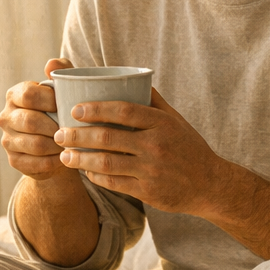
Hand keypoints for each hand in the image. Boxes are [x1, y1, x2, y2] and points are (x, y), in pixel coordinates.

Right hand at [0, 58, 74, 180]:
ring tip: (71, 143)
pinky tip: (65, 157)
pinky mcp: (14, 160)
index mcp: (15, 95)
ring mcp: (7, 140)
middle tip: (73, 129)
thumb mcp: (64, 89)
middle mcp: (6, 116)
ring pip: (35, 145)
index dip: (51, 101)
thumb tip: (50, 65)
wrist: (57, 144)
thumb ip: (61, 71)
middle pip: (30, 122)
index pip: (29, 95)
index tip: (68, 106)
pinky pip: (36, 164)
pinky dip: (55, 161)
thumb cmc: (61, 111)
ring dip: (57, 145)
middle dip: (56, 126)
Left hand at [52, 88, 223, 212]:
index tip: (75, 109)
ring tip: (63, 155)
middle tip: (59, 133)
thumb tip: (129, 77)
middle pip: (109, 138)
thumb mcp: (176, 119)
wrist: (211, 184)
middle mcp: (156, 146)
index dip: (96, 109)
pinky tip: (85, 171)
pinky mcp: (148, 192)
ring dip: (80, 159)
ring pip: (107, 164)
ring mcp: (152, 170)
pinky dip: (96, 176)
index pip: (124, 111)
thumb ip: (152, 100)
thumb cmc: (188, 146)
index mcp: (162, 123)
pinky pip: (114, 183)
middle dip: (78, 136)